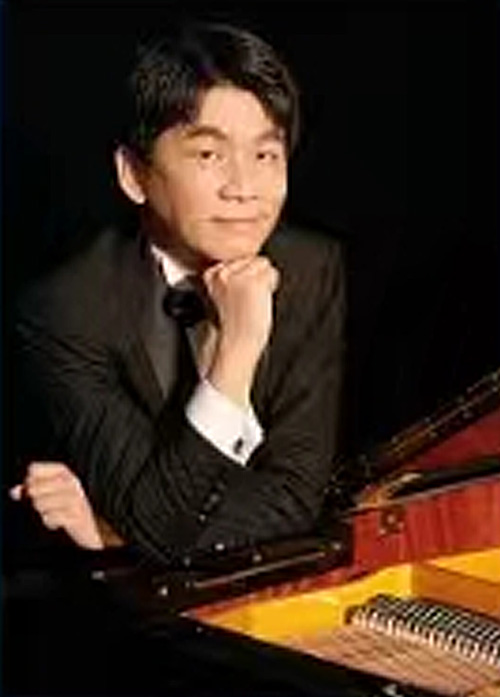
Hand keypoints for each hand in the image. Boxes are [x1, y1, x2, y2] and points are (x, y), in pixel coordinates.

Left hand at [10, 462, 103, 549]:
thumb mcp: (50, 493)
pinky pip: (49, 518)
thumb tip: (14, 491)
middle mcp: (70, 482)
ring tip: (52, 513)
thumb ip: (31, 488)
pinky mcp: (76, 515)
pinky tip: (57, 522)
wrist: (89, 525)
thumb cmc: (66, 507)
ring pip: (39, 503)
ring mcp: (74, 498)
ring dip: (42, 512)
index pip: (33, 469)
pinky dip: (50, 522)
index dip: (28, 481)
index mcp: (63, 472)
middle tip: (44, 505)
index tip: (34, 489)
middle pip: (33, 487)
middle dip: (33, 500)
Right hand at [203, 256, 278, 406]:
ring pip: (262, 263)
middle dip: (255, 276)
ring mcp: (237, 276)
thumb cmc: (232, 327)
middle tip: (246, 301)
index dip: (245, 276)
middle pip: (251, 258)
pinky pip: (272, 273)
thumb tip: (250, 262)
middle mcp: (222, 272)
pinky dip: (271, 286)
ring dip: (263, 281)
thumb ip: (232, 277)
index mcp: (211, 274)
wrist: (235, 345)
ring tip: (252, 301)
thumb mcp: (223, 295)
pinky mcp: (253, 282)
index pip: (239, 258)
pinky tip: (259, 302)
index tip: (238, 296)